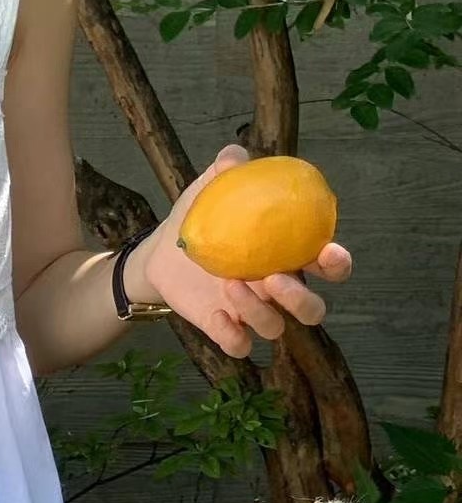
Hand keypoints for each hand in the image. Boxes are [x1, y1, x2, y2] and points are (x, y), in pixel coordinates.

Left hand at [128, 145, 352, 358]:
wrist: (164, 252)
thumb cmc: (202, 218)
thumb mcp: (211, 189)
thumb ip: (227, 169)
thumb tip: (235, 155)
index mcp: (288, 254)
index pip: (328, 266)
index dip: (338, 265)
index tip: (329, 253)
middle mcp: (277, 289)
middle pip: (312, 309)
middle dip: (302, 300)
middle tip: (275, 278)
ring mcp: (253, 312)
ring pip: (276, 328)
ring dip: (259, 311)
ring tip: (230, 283)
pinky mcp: (226, 328)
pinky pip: (241, 346)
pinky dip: (234, 337)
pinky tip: (218, 317)